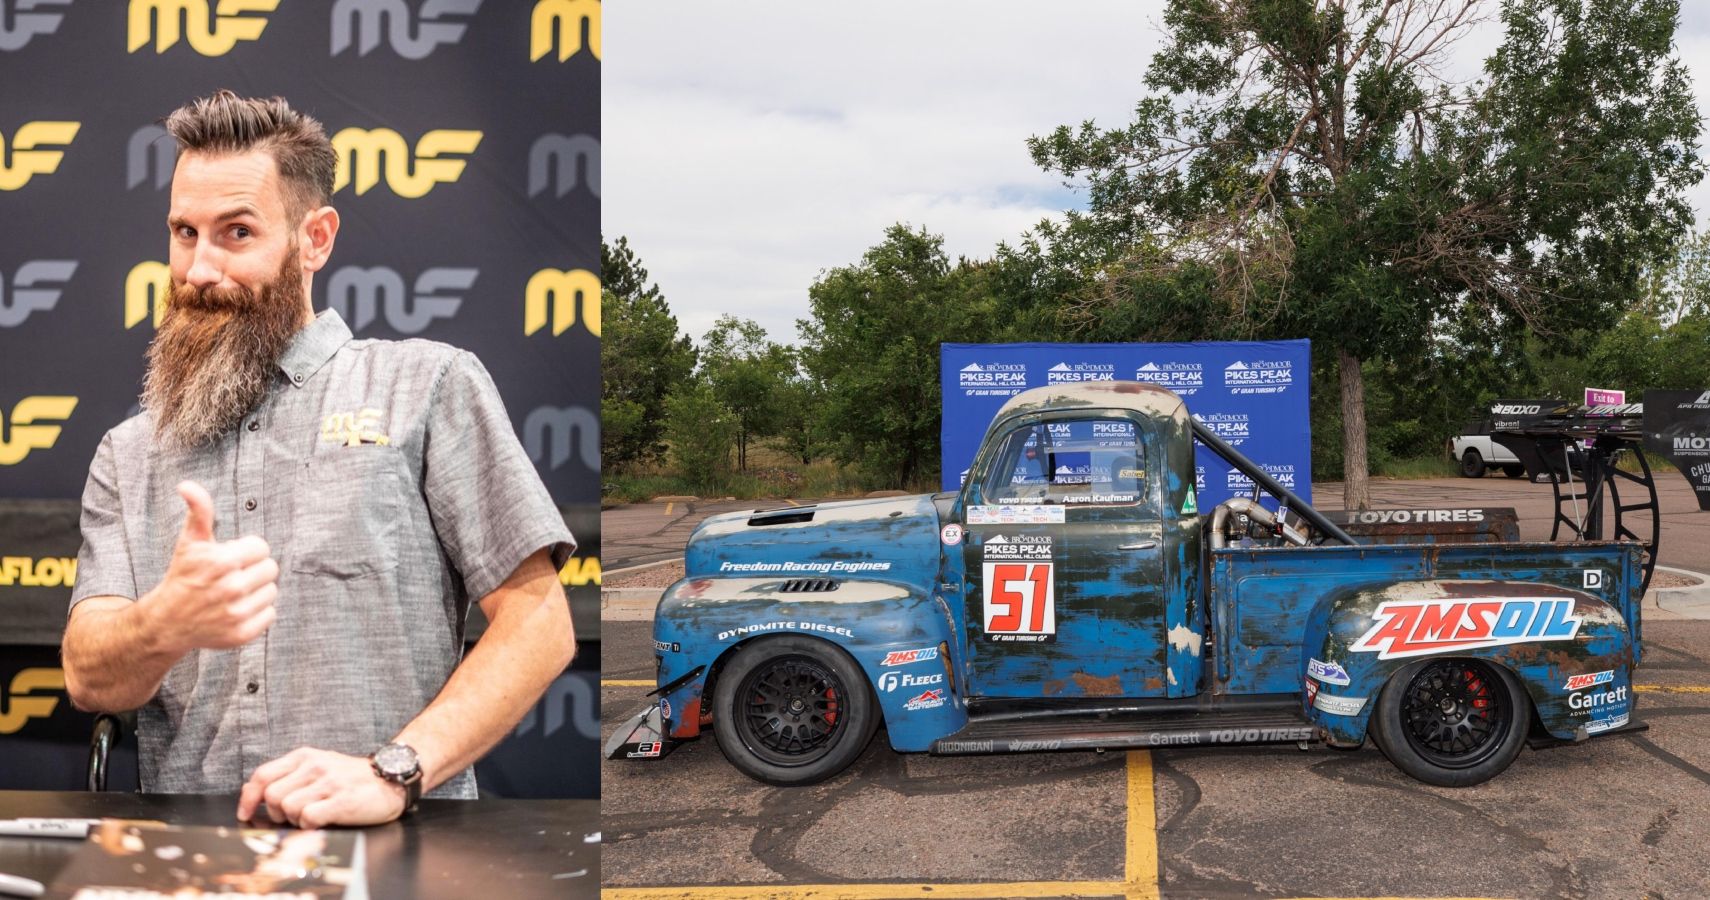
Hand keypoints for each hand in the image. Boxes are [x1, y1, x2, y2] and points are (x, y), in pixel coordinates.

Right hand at [143, 481, 277, 654]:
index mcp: (222, 562)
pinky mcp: (242, 634)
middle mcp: (231, 588)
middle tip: (231, 576)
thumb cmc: (183, 576)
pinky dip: (257, 612)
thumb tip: (187, 485)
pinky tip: (235, 610)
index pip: (262, 547)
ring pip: (271, 591)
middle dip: (252, 569)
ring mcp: (237, 613)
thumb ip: (198, 511)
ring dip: (256, 590)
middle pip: (270, 568)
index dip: (246, 550)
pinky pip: (270, 614)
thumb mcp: (190, 542)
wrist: (166, 622)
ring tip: (232, 593)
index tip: (229, 558)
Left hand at [236, 747, 407, 828]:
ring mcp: (329, 782)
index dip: (248, 798)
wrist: (392, 779)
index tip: (246, 813)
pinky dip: (310, 825)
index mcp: (305, 756)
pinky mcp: (341, 800)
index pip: (262, 775)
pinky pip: (308, 818)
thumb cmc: (352, 778)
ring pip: (288, 808)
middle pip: (271, 796)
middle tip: (292, 816)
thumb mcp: (319, 766)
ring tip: (313, 816)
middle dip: (276, 813)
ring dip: (296, 820)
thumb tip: (252, 791)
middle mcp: (315, 766)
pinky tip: (323, 820)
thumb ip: (289, 776)